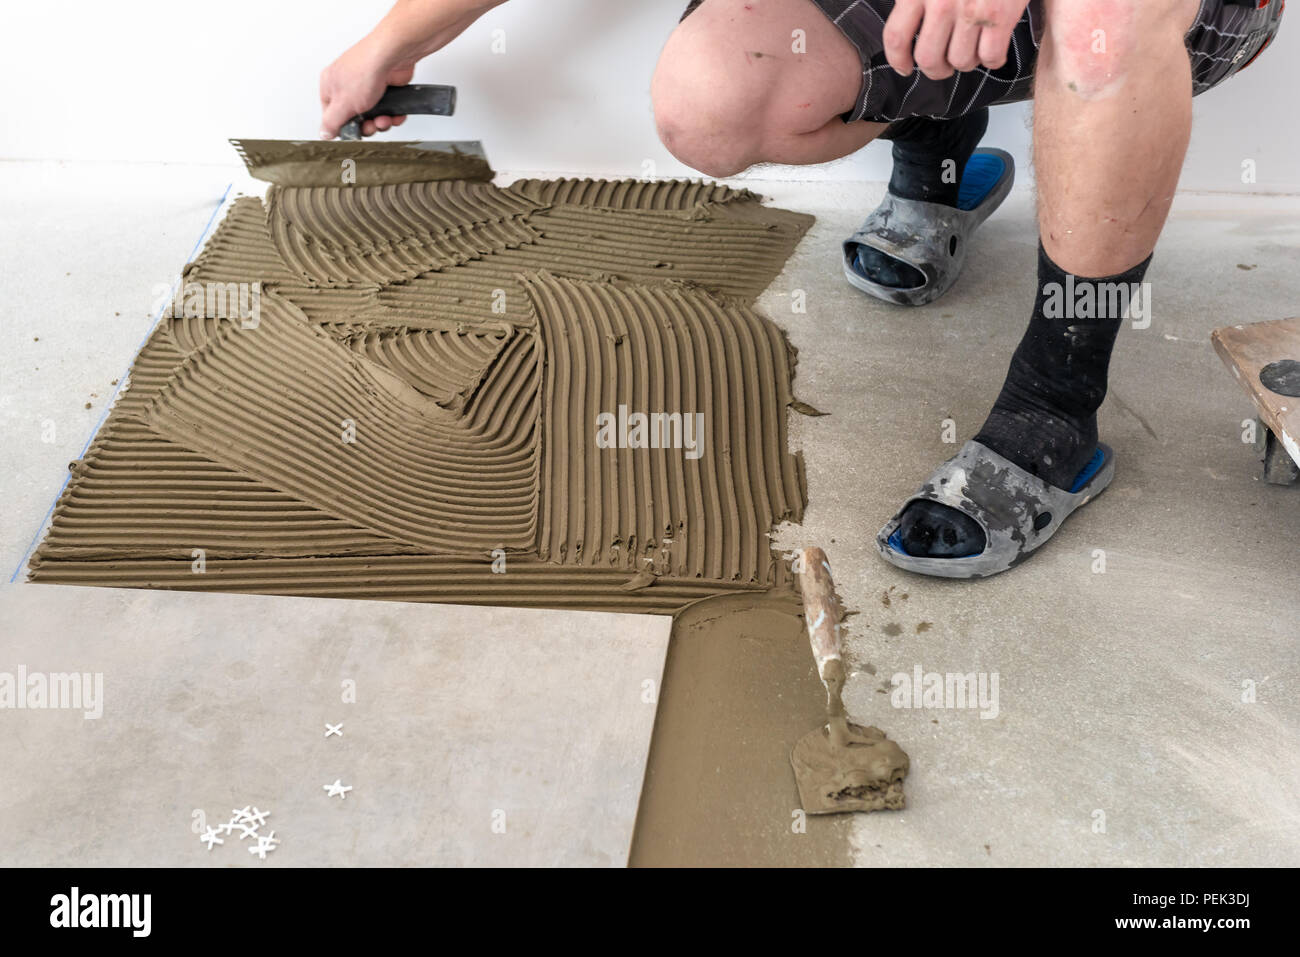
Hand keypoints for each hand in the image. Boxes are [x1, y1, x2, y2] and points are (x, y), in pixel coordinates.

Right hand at [319, 37, 414, 138]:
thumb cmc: (365, 70)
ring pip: (373, 117)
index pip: (331, 116)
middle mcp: (347, 85)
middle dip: (366, 127)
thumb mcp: (342, 103)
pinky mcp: (385, 89)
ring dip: (381, 123)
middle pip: (354, 119)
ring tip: (384, 119)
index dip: (344, 127)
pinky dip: (392, 116)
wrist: (392, 55)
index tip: (354, 131)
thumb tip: (324, 133)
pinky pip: (387, 110)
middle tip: (371, 125)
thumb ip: (331, 122)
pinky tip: (394, 115)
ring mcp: (367, 87)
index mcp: (330, 86)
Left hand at [883, 0, 1029, 79]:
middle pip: (928, 58)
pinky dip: (992, 61)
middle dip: (936, 69)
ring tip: (971, 52)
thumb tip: (905, 13)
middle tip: (942, 67)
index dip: (898, 59)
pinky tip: (993, 52)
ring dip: (966, 63)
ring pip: (961, 62)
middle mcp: (941, 2)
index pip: (896, 37)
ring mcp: (971, 10)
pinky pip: (990, 56)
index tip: (905, 67)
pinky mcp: (1000, 15)